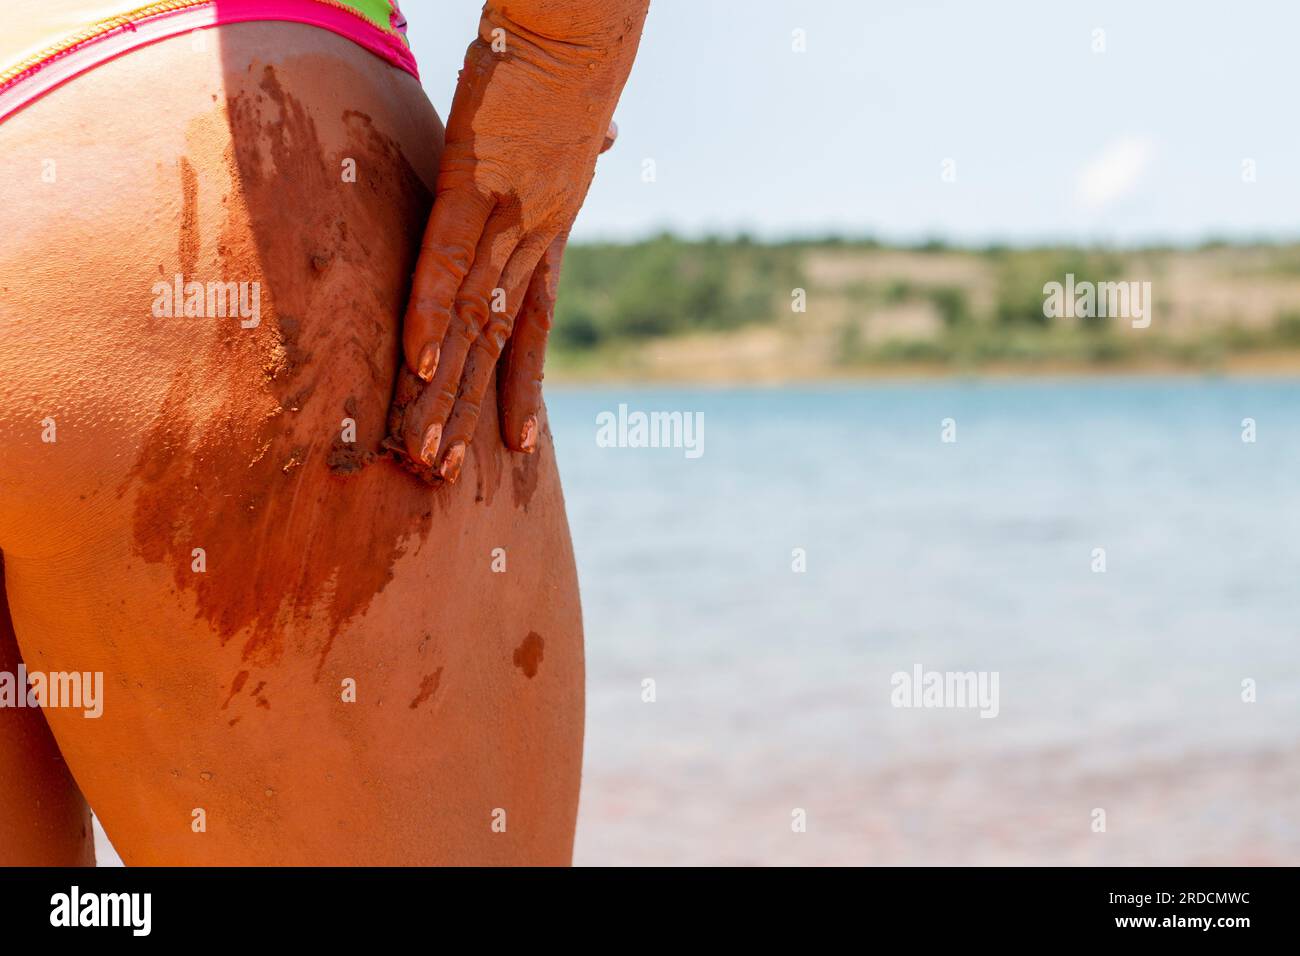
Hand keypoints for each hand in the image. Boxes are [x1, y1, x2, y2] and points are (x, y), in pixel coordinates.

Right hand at [392, 2, 646, 482]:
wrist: (581, 31)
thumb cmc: (572, 72)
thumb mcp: (577, 121)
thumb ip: (582, 145)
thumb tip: (607, 135)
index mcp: (551, 235)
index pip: (533, 328)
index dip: (524, 389)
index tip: (521, 448)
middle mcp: (532, 240)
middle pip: (496, 342)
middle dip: (468, 410)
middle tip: (442, 474)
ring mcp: (504, 216)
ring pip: (468, 318)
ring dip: (442, 387)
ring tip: (424, 449)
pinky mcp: (472, 183)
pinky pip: (443, 261)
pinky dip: (427, 313)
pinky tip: (413, 363)